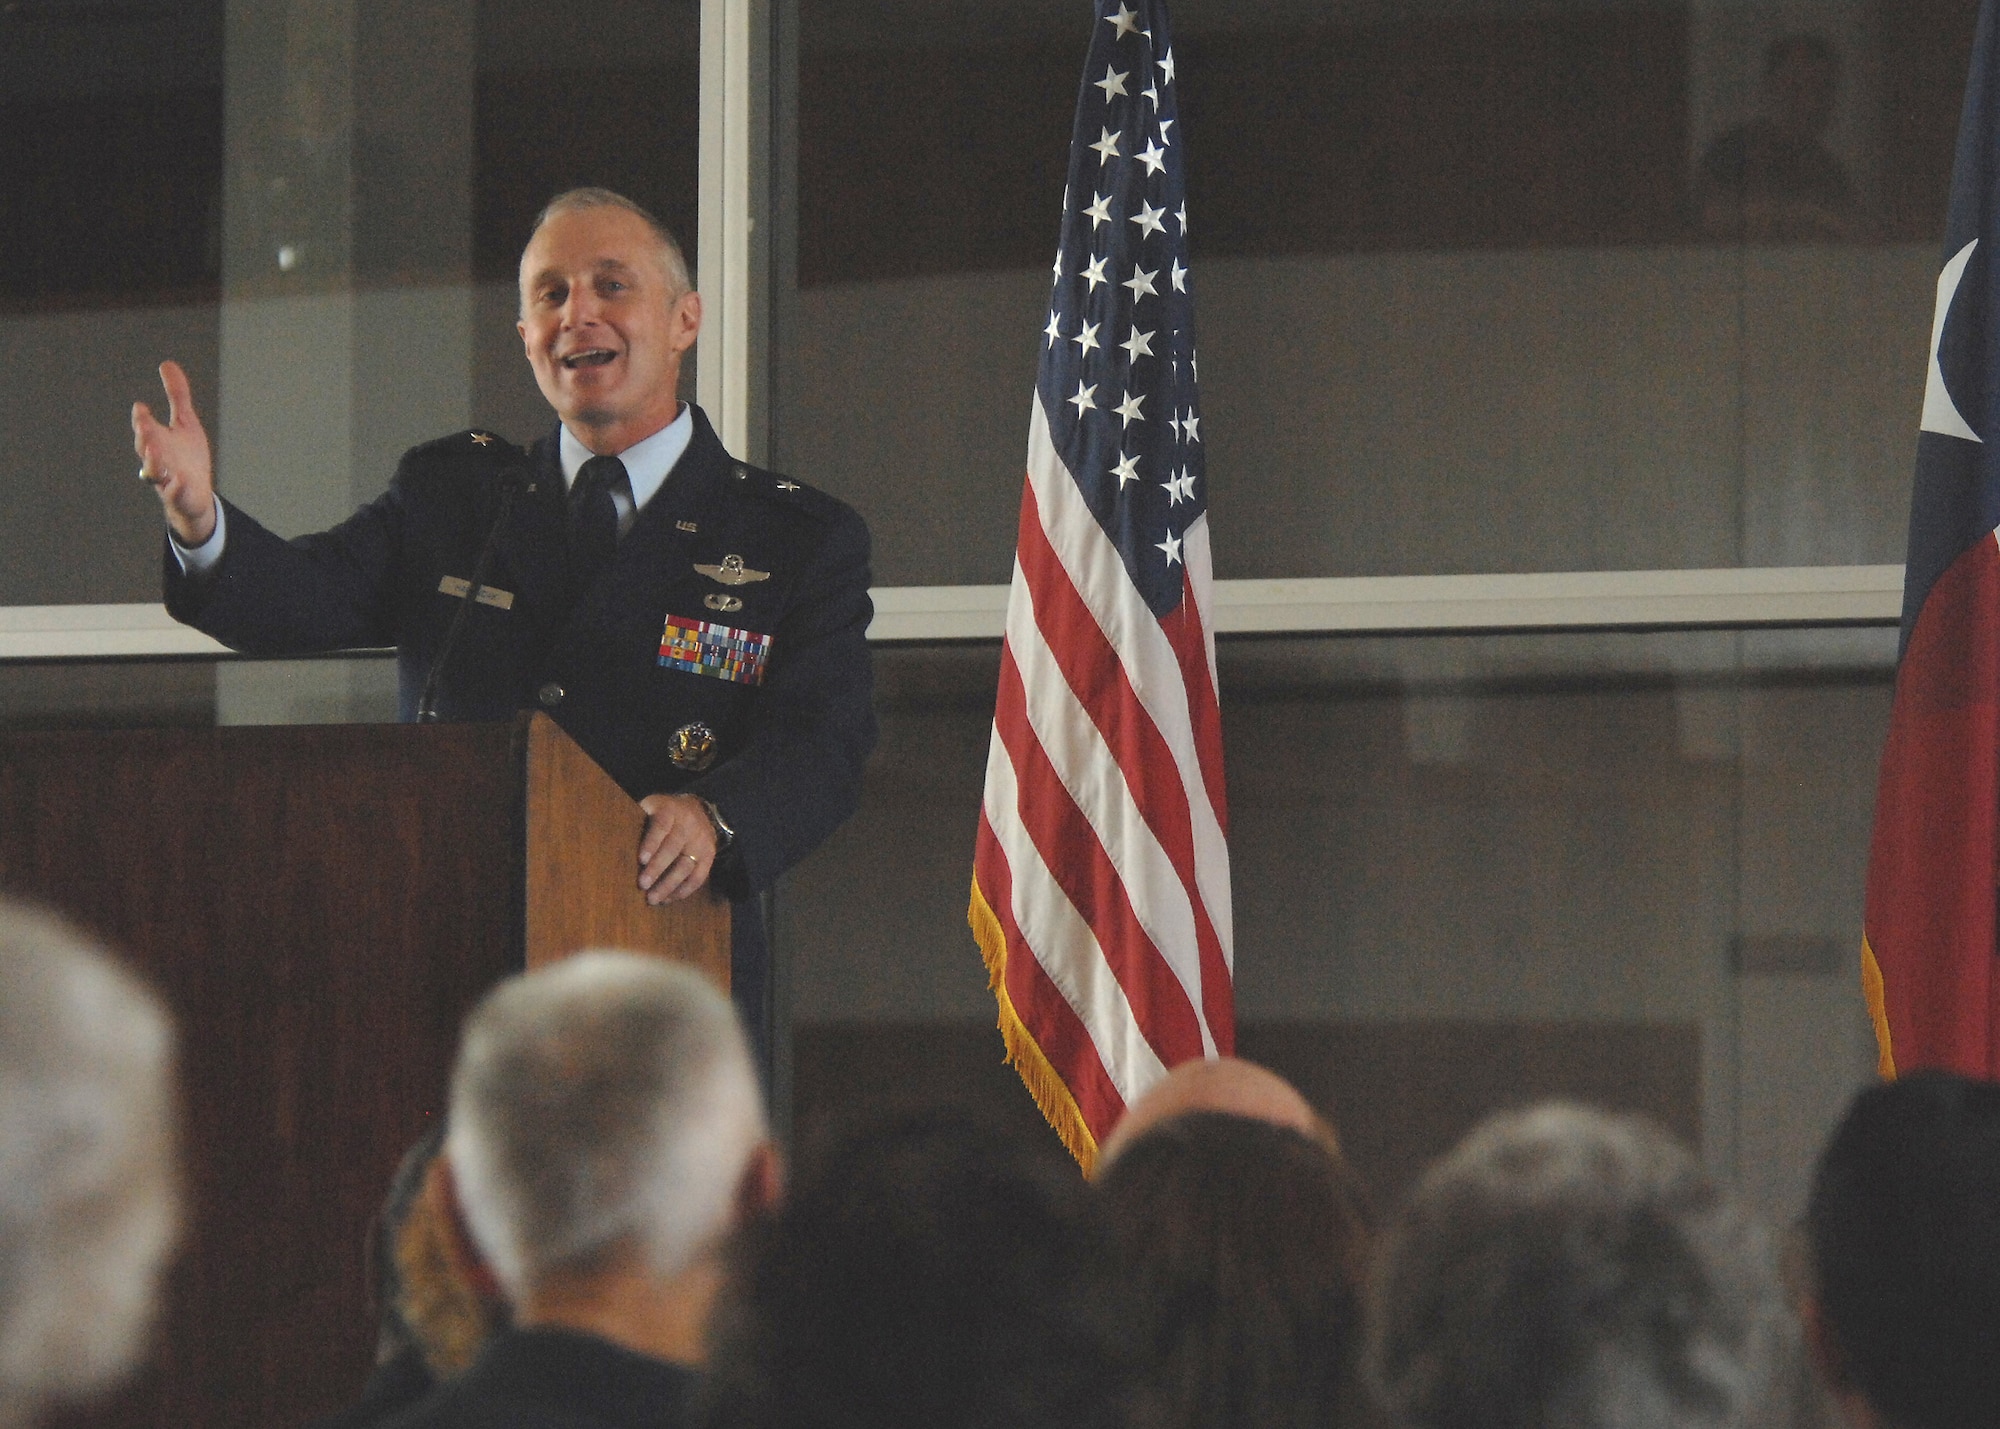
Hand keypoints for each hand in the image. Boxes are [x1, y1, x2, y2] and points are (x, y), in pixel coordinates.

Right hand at [132, 360, 216, 545]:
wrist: (194, 494)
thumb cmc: (186, 457)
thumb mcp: (186, 422)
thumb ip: (177, 395)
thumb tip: (167, 363)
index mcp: (157, 442)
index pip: (146, 429)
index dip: (142, 419)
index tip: (141, 407)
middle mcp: (158, 460)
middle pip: (146, 449)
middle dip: (144, 436)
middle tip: (143, 425)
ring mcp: (167, 480)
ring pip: (155, 472)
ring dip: (153, 461)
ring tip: (154, 450)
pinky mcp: (179, 496)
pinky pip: (175, 494)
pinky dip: (175, 488)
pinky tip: (180, 480)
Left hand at [637, 793, 716, 904]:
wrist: (697, 809)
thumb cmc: (663, 813)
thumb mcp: (651, 806)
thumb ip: (637, 817)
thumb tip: (610, 834)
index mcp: (670, 810)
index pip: (661, 826)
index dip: (652, 843)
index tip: (641, 860)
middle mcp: (688, 824)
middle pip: (673, 848)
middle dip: (657, 868)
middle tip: (642, 885)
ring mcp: (701, 841)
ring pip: (686, 866)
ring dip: (669, 885)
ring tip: (653, 899)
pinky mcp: (709, 855)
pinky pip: (699, 876)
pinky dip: (684, 890)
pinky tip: (669, 899)